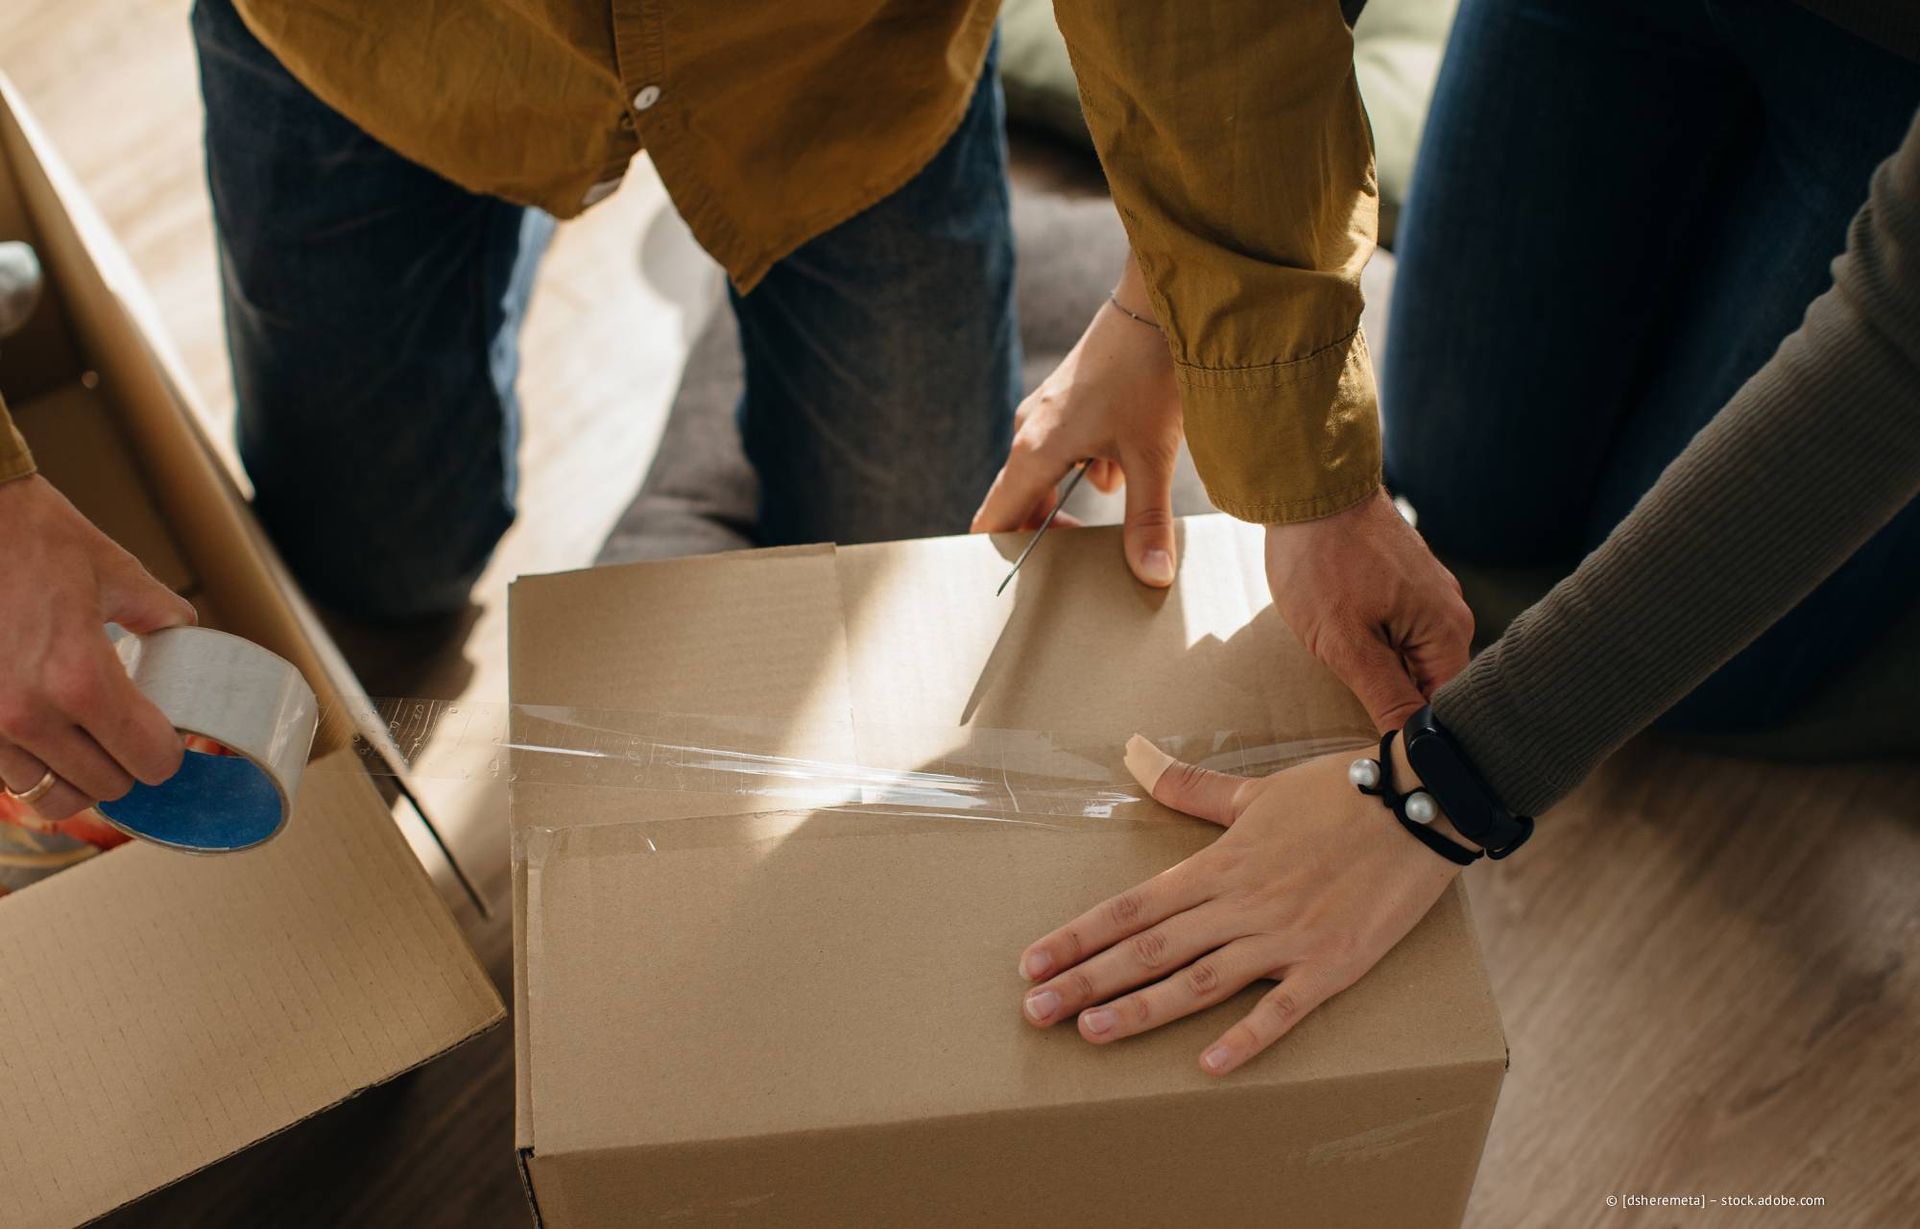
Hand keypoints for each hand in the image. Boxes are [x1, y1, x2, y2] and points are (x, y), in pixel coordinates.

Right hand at [0, 476, 192, 818]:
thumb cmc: (36, 538)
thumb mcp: (116, 572)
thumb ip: (163, 614)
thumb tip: (188, 637)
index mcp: (80, 678)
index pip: (148, 759)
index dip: (168, 752)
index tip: (168, 736)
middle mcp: (29, 714)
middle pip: (105, 786)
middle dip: (127, 764)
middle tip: (131, 736)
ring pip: (50, 795)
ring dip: (79, 777)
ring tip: (89, 744)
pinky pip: (6, 775)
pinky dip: (33, 767)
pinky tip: (47, 737)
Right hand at [971, 255, 1182, 586]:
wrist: (1158, 303)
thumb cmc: (1148, 374)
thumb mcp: (1151, 455)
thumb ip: (1148, 520)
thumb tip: (1152, 577)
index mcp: (1034, 453)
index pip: (992, 520)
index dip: (1001, 557)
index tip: (1027, 583)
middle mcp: (1030, 434)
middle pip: (1020, 504)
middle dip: (1046, 535)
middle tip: (1079, 567)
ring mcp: (1047, 415)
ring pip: (1048, 478)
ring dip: (1075, 501)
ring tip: (1111, 522)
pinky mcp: (1069, 402)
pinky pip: (1068, 452)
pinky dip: (1092, 467)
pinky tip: (1129, 464)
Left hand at [1016, 735, 1464, 1074]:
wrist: (1419, 801)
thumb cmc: (1336, 793)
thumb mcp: (1254, 790)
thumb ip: (1190, 786)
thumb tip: (1133, 752)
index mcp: (1218, 864)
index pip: (1131, 907)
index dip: (1078, 936)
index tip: (1031, 963)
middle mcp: (1240, 903)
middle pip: (1150, 949)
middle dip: (1087, 982)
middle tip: (1035, 1012)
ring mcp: (1285, 936)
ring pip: (1200, 981)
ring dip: (1143, 1009)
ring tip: (1092, 1034)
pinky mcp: (1333, 963)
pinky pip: (1283, 1008)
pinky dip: (1246, 1038)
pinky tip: (1208, 1066)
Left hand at [1266, 488, 1472, 730]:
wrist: (1308, 487)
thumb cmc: (1322, 561)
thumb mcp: (1345, 643)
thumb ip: (1385, 696)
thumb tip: (1412, 747)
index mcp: (1448, 633)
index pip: (1446, 710)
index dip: (1413, 734)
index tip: (1380, 750)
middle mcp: (1450, 614)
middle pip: (1431, 685)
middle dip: (1395, 702)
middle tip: (1352, 709)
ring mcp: (1428, 595)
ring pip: (1412, 658)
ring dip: (1382, 672)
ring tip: (1346, 670)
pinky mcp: (1405, 582)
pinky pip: (1399, 630)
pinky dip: (1375, 644)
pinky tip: (1346, 642)